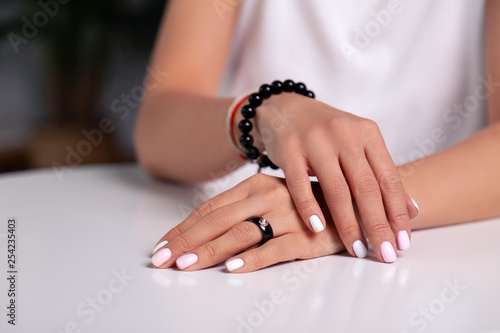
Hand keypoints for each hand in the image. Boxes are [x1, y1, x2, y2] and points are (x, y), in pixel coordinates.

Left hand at [151, 174, 418, 271]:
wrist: (355, 199)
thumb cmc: (306, 202)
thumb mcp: (272, 197)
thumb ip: (243, 209)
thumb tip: (205, 230)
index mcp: (255, 185)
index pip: (210, 208)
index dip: (182, 228)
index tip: (160, 245)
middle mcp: (267, 196)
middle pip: (216, 221)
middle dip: (185, 242)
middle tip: (160, 260)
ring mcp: (286, 215)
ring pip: (240, 234)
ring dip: (210, 250)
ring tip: (186, 266)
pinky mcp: (306, 237)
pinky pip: (275, 249)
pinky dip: (252, 259)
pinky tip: (233, 268)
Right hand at [252, 89, 416, 261]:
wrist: (285, 108)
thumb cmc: (325, 132)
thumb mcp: (357, 143)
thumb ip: (380, 173)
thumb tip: (411, 210)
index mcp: (367, 133)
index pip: (388, 179)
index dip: (397, 213)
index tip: (402, 243)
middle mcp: (344, 134)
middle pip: (366, 187)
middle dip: (377, 225)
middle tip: (384, 254)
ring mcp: (315, 141)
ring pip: (336, 189)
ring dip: (348, 223)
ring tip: (356, 248)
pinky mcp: (289, 149)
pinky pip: (300, 184)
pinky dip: (310, 207)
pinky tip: (318, 228)